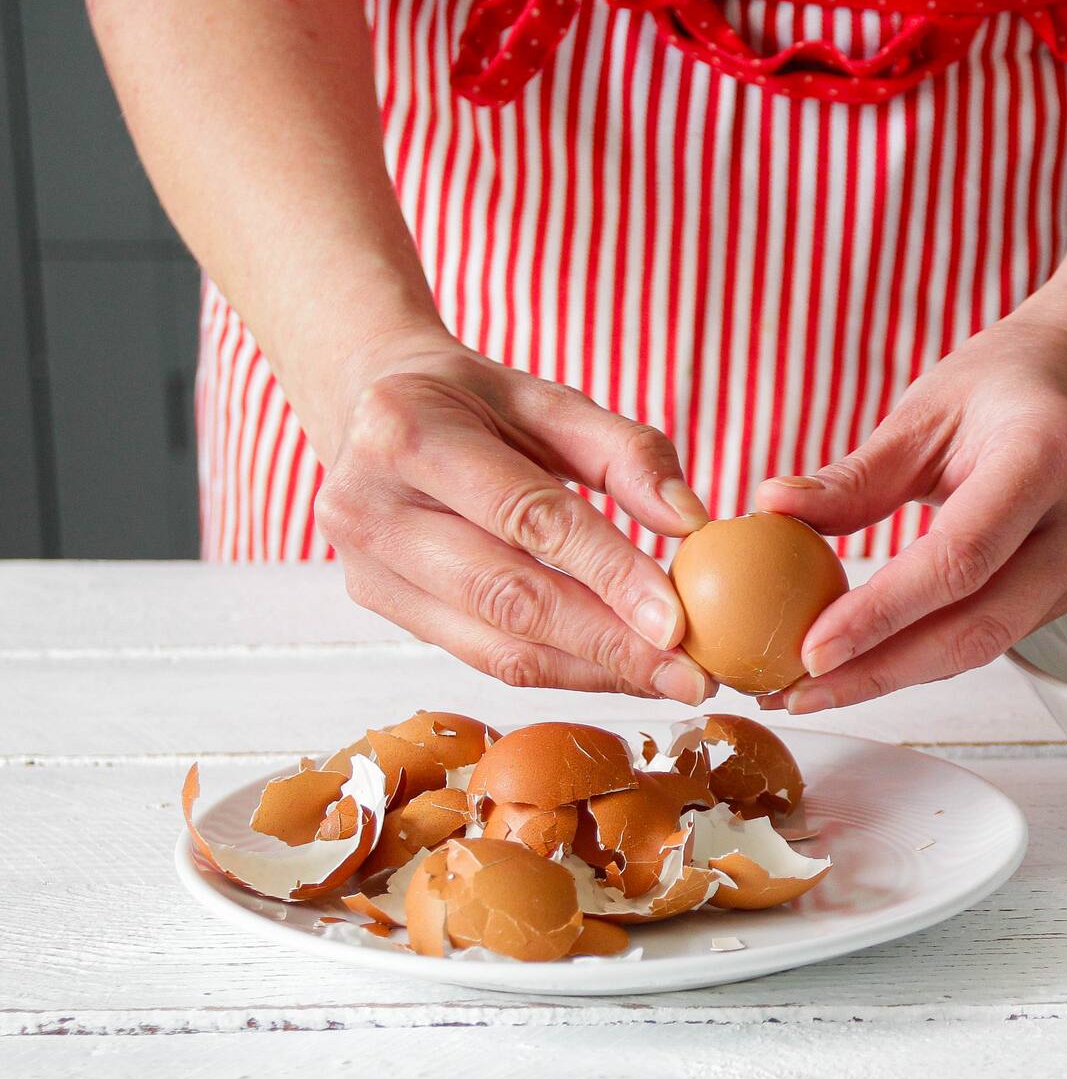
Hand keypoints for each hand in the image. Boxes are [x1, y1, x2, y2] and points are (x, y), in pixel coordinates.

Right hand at [315, 331, 714, 701]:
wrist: (366, 406)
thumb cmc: (468, 400)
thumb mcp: (544, 398)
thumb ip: (623, 451)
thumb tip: (689, 521)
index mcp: (407, 430)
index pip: (527, 516)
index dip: (607, 572)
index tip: (677, 622)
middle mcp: (369, 505)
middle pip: (509, 597)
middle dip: (609, 644)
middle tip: (689, 675)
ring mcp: (364, 566)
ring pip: (495, 646)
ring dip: (590, 671)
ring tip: (664, 680)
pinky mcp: (377, 605)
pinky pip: (481, 655)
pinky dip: (557, 668)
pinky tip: (612, 670)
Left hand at [755, 311, 1066, 712]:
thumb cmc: (1002, 385)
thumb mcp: (924, 411)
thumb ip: (855, 475)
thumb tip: (771, 505)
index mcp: (1045, 456)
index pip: (959, 559)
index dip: (882, 615)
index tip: (811, 650)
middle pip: (977, 626)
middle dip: (879, 672)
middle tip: (797, 693)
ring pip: (984, 644)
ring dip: (893, 676)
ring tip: (811, 689)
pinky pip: (990, 635)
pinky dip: (921, 656)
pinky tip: (862, 664)